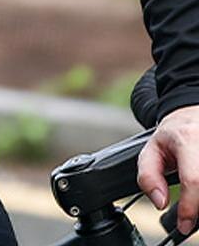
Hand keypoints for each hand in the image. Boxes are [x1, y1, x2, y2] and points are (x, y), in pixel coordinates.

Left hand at [138, 104, 198, 235]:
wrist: (193, 117)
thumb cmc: (173, 136)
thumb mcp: (151, 149)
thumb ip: (148, 175)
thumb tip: (159, 203)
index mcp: (188, 139)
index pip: (194, 180)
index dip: (190, 207)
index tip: (183, 225)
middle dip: (197, 208)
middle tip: (188, 220)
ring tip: (191, 205)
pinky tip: (196, 195)